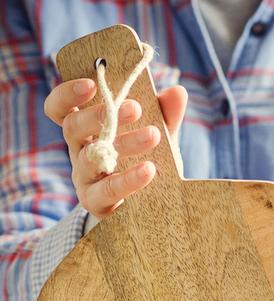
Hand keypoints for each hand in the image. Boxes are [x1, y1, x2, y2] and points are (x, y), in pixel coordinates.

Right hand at [44, 78, 187, 219]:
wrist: (146, 209)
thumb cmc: (143, 163)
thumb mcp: (155, 136)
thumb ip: (165, 115)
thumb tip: (178, 91)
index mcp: (85, 130)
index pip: (60, 109)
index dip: (67, 94)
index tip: (92, 82)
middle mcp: (78, 152)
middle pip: (72, 127)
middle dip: (100, 114)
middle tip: (135, 108)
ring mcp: (84, 179)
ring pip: (91, 158)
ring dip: (125, 143)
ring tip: (153, 135)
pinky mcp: (96, 203)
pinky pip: (108, 190)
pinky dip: (129, 179)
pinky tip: (149, 170)